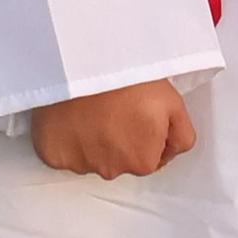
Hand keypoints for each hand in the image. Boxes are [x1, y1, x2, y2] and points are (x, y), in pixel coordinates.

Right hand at [30, 78, 195, 178]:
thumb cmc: (130, 80)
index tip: (140, 112)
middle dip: (122, 138)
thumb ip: (182, 136)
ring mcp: (81, 165)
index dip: (148, 133)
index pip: (151, 157)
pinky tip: (75, 115)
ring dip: (96, 137)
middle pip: (122, 159)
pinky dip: (70, 137)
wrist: (86, 66)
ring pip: (94, 156)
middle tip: (118, 107)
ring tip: (96, 106)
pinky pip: (65, 152)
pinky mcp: (54, 156)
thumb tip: (173, 151)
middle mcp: (112, 171)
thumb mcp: (173, 102)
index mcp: (143, 162)